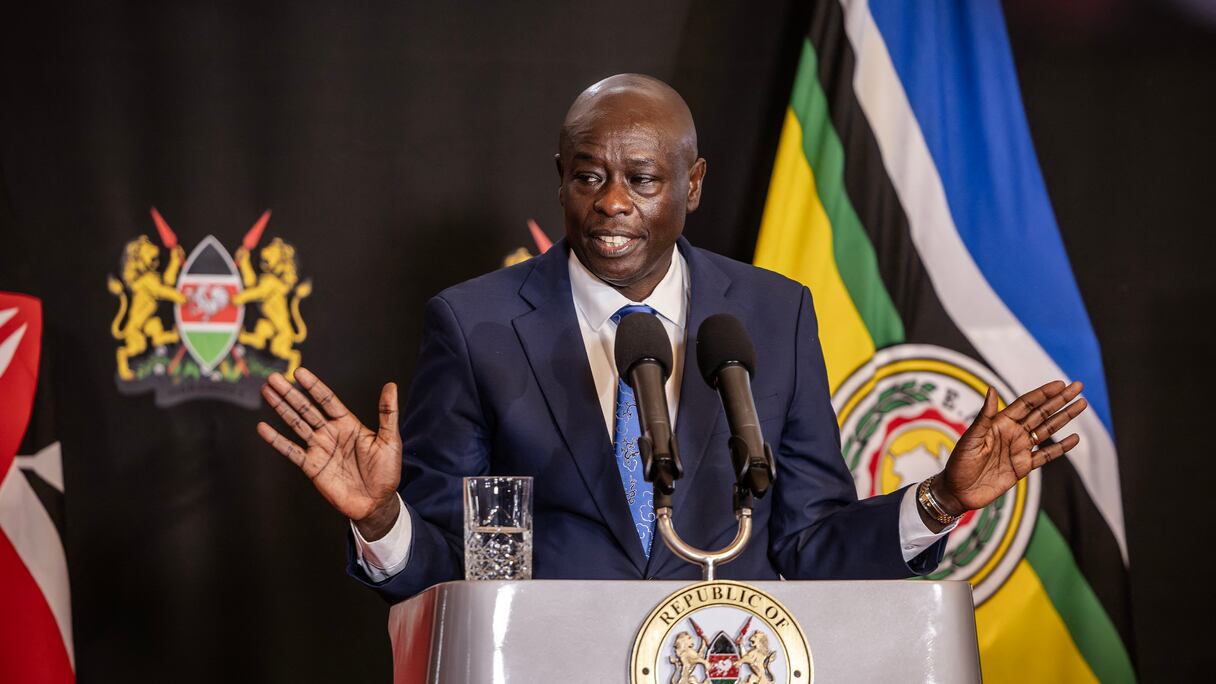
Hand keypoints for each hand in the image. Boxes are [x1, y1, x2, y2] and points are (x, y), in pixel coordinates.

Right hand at [256, 367, 402, 539]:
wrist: (376, 503)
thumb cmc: (387, 472)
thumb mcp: (390, 440)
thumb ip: (388, 413)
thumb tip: (391, 385)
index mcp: (348, 424)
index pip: (327, 400)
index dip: (313, 386)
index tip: (299, 372)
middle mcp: (331, 433)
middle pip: (306, 408)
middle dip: (290, 393)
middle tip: (274, 378)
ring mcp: (319, 449)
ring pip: (296, 424)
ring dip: (281, 408)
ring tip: (266, 392)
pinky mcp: (311, 466)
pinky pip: (291, 450)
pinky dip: (276, 440)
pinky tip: (263, 428)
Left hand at [932, 380, 1086, 519]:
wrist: (958, 491)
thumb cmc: (959, 463)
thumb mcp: (971, 438)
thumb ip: (985, 416)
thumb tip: (991, 389)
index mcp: (1000, 423)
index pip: (1026, 404)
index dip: (1043, 393)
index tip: (1060, 384)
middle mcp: (1012, 433)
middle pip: (1042, 412)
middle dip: (1060, 400)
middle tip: (1078, 387)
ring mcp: (1019, 449)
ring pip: (1048, 430)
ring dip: (1064, 417)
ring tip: (1081, 405)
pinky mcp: (1023, 466)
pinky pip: (1046, 455)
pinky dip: (1061, 448)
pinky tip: (1074, 438)